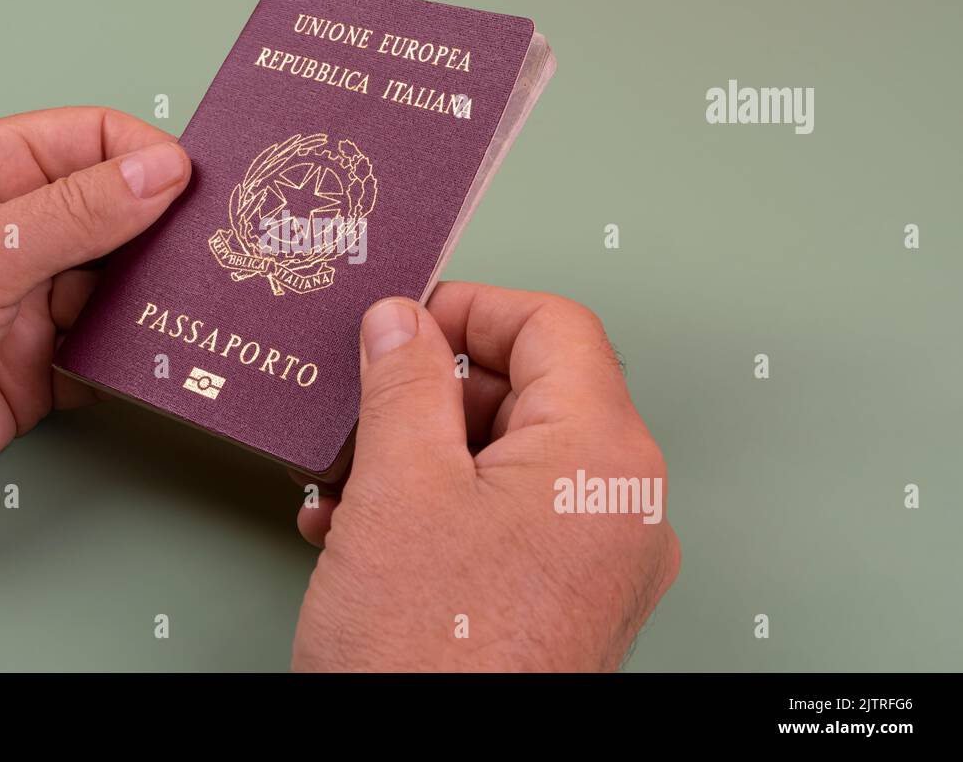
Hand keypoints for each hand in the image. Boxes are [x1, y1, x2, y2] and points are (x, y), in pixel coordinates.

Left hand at [0, 107, 189, 614]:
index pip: (86, 140)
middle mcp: (7, 235)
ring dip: (153, 297)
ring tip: (201, 304)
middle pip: (111, 213)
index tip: (198, 186)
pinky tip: (162, 358)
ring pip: (114, 287)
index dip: (146, 156)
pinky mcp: (33, 371)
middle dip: (161, 229)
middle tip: (218, 247)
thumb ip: (78, 212)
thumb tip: (161, 171)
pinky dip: (134, 358)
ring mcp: (21, 305)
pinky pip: (103, 354)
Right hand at [292, 283, 679, 670]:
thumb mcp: (401, 486)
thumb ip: (404, 382)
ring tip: (346, 483)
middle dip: (429, 395)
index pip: (555, 328)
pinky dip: (437, 507)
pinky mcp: (562, 603)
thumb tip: (402, 320)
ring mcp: (595, 562)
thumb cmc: (432, 657)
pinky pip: (505, 520)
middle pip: (529, 394)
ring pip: (506, 461)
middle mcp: (620, 506)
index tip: (406, 318)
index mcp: (604, 458)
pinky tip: (364, 528)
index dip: (473, 308)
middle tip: (362, 406)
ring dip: (418, 456)